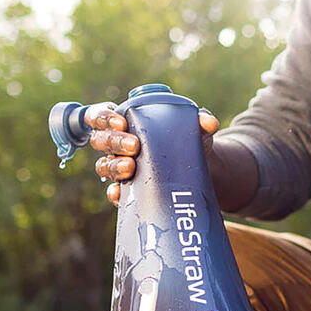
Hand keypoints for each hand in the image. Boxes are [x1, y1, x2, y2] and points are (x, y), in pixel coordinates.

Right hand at [88, 102, 218, 206]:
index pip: (101, 116)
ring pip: (104, 166)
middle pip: (101, 141)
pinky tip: (120, 193)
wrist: (199, 173)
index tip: (121, 122)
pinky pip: (114, 193)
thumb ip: (201, 122)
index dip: (104, 117)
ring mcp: (120, 168)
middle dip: (114, 142)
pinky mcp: (129, 191)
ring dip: (114, 166)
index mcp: (126, 123)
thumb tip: (209, 123)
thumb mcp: (196, 131)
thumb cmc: (189, 143)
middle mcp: (118, 146)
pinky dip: (115, 194)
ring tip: (131, 167)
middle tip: (134, 145)